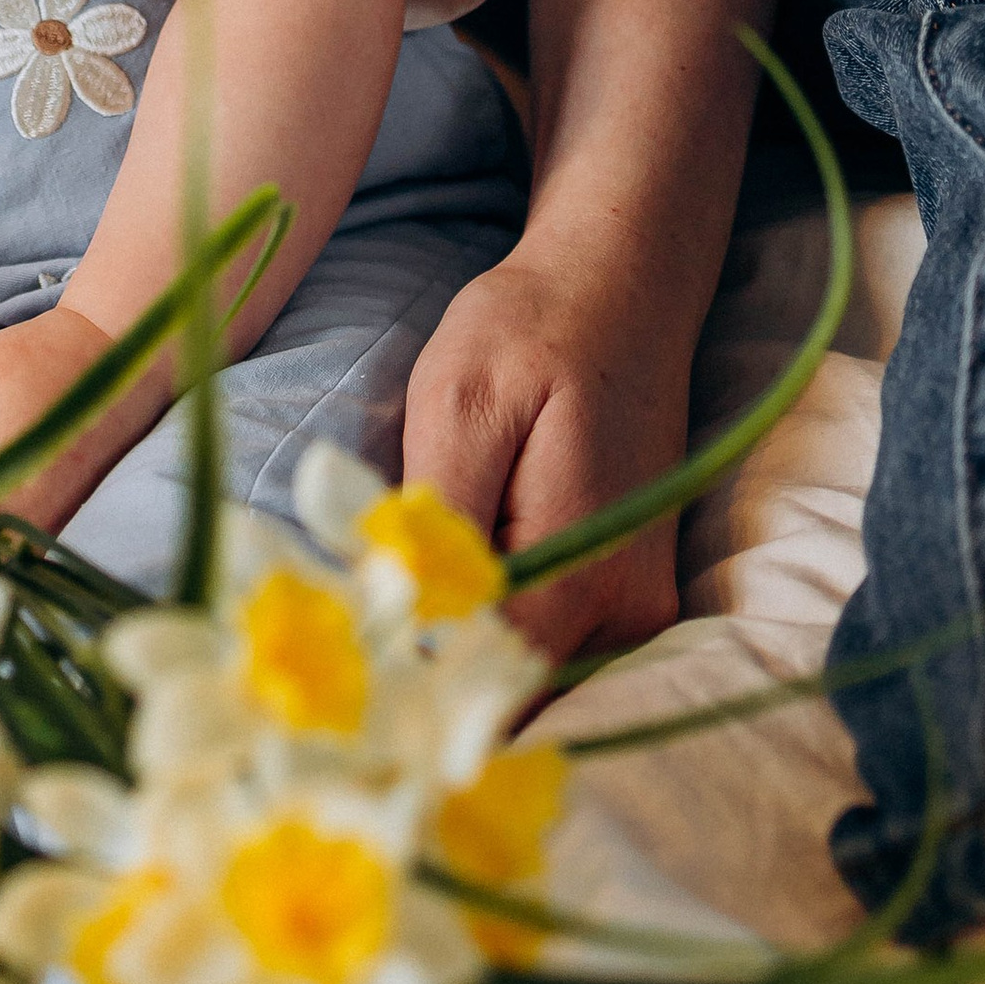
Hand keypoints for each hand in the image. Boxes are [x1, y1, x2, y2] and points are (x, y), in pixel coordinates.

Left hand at [399, 233, 697, 660]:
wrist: (618, 287)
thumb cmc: (531, 332)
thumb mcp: (458, 404)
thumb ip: (436, 520)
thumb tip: (398, 617)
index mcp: (583, 576)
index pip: (491, 691)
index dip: (413, 691)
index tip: (347, 676)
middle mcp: (626, 612)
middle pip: (515, 696)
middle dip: (435, 682)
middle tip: (357, 641)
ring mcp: (637, 606)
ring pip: (532, 675)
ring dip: (465, 652)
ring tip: (402, 598)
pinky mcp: (629, 588)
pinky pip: (553, 642)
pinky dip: (497, 627)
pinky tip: (453, 583)